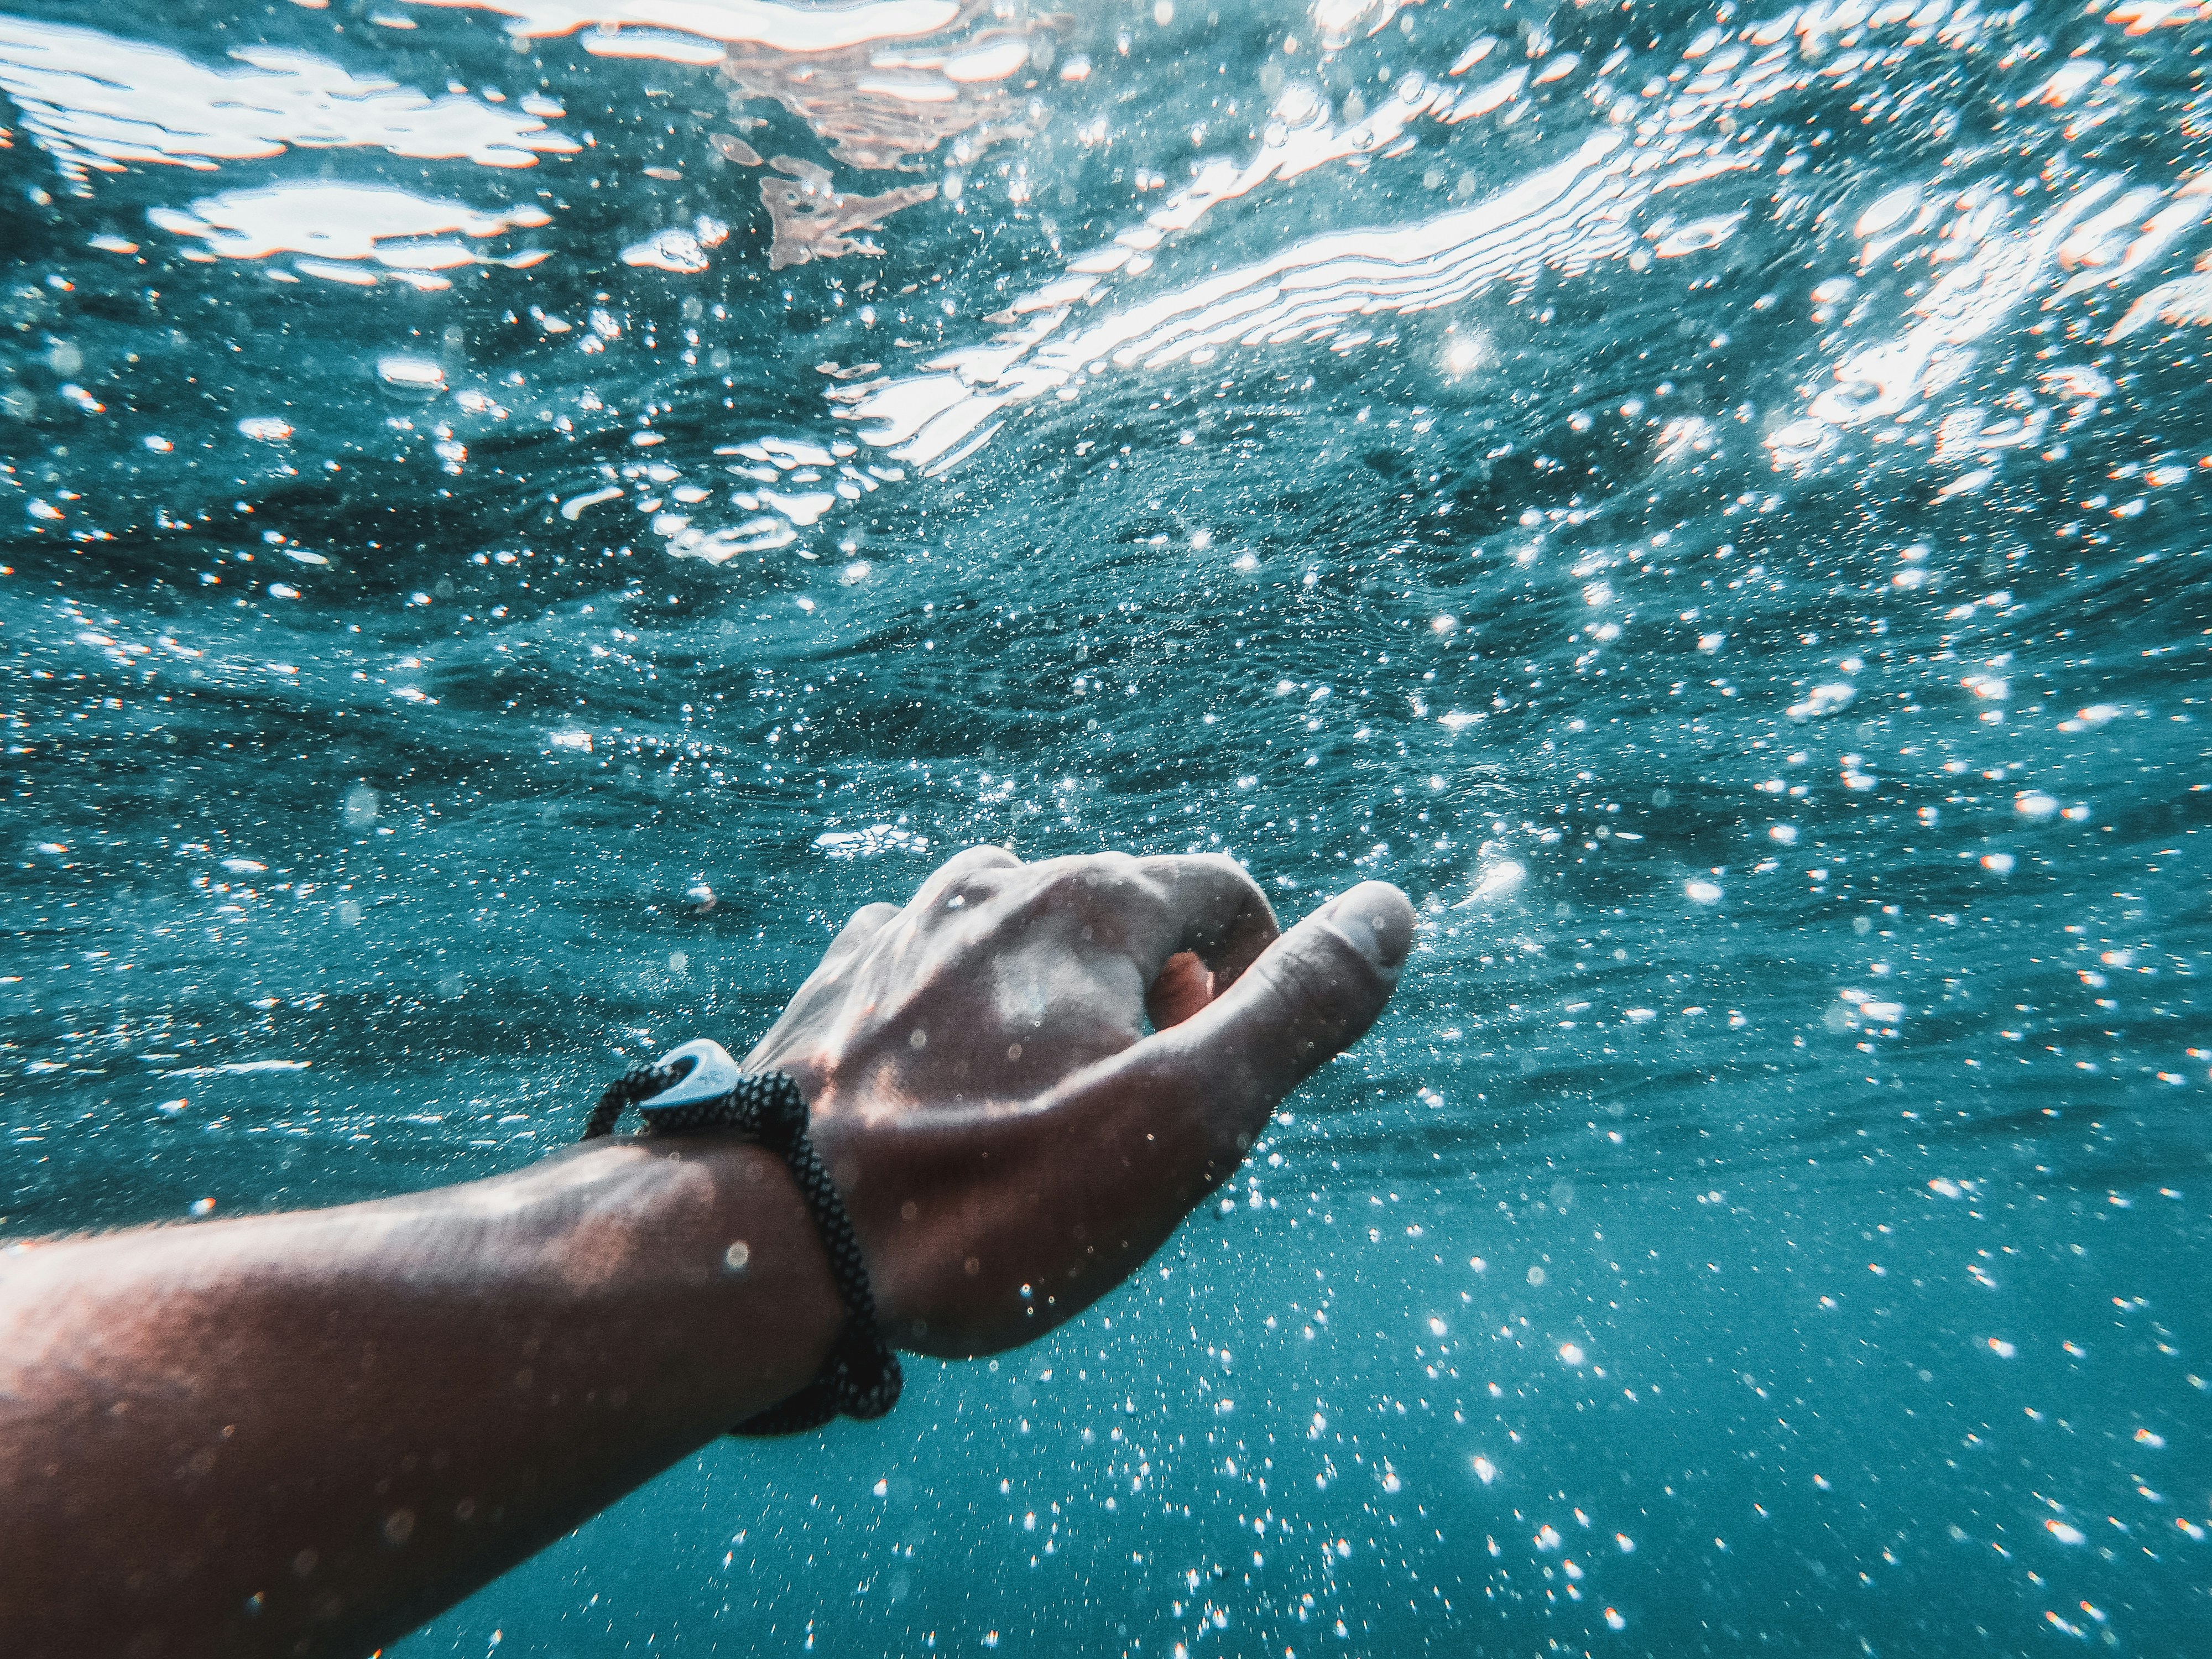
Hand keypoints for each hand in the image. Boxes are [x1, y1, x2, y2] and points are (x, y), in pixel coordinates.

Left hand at [744, 847, 1412, 1355]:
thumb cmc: (991, 1196)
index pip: (1233, 902)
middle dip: (1151, 1024)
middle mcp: (992, 882)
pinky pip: (942, 989)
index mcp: (1089, 898)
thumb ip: (1300, 1006)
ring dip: (1059, 1031)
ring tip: (1023, 1144)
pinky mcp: (838, 985)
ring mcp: (902, 928)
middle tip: (1110, 1146)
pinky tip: (939, 1123)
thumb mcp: (1188, 1116)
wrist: (771, 1248)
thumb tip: (1390, 909)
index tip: (1193, 1099)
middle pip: (1132, 933)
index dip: (1246, 1000)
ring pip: (1033, 961)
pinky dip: (967, 1040)